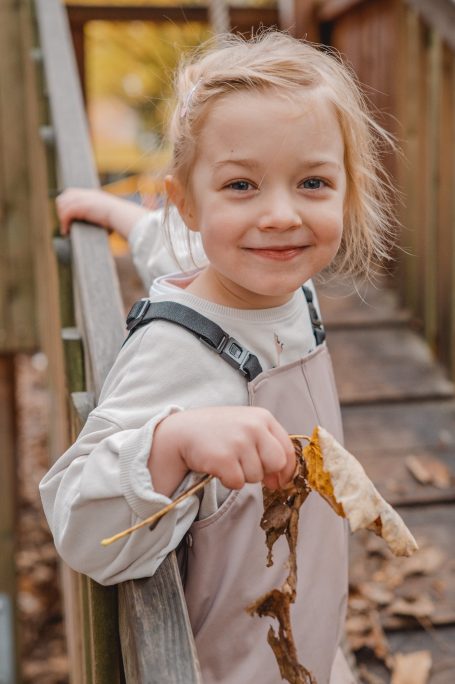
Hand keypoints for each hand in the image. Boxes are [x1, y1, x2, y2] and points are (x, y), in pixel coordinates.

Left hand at [56, 188, 147, 238]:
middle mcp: (85, 194)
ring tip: (66, 229)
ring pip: (62, 205)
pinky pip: (66, 213)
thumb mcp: (107, 214)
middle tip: (66, 224)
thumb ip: (99, 216)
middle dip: (61, 211)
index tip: (67, 217)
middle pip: (63, 197)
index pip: (71, 193)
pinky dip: (64, 223)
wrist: (122, 215)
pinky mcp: (81, 206)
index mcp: (91, 194)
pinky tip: (66, 231)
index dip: (66, 204)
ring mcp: (83, 199)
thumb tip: (101, 228)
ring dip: (62, 218)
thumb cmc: (119, 219)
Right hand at [149, 407, 295, 496]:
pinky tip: (218, 466)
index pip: (287, 448)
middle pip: (277, 463)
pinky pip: (238, 483)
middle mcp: (254, 426)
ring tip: (226, 460)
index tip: (280, 479)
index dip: (286, 469)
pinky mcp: (224, 458)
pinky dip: (228, 480)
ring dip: (242, 475)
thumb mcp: (245, 427)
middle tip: (245, 466)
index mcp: (263, 417)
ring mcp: (239, 442)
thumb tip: (279, 480)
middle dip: (264, 471)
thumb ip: (266, 446)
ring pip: (256, 476)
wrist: (182, 431)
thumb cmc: (217, 431)